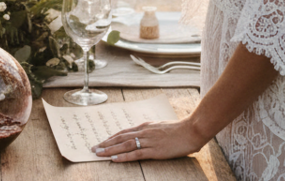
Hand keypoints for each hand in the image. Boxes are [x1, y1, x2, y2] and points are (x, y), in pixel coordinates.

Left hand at [92, 118, 208, 161]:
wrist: (191, 130)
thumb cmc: (179, 129)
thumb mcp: (161, 127)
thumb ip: (151, 131)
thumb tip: (144, 135)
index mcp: (145, 126)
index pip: (124, 132)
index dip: (112, 137)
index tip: (102, 141)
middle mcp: (144, 132)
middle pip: (120, 138)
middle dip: (106, 143)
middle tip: (93, 148)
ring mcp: (148, 141)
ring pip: (124, 145)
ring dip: (110, 149)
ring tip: (98, 153)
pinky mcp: (154, 150)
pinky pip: (135, 154)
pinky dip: (123, 157)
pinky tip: (114, 159)